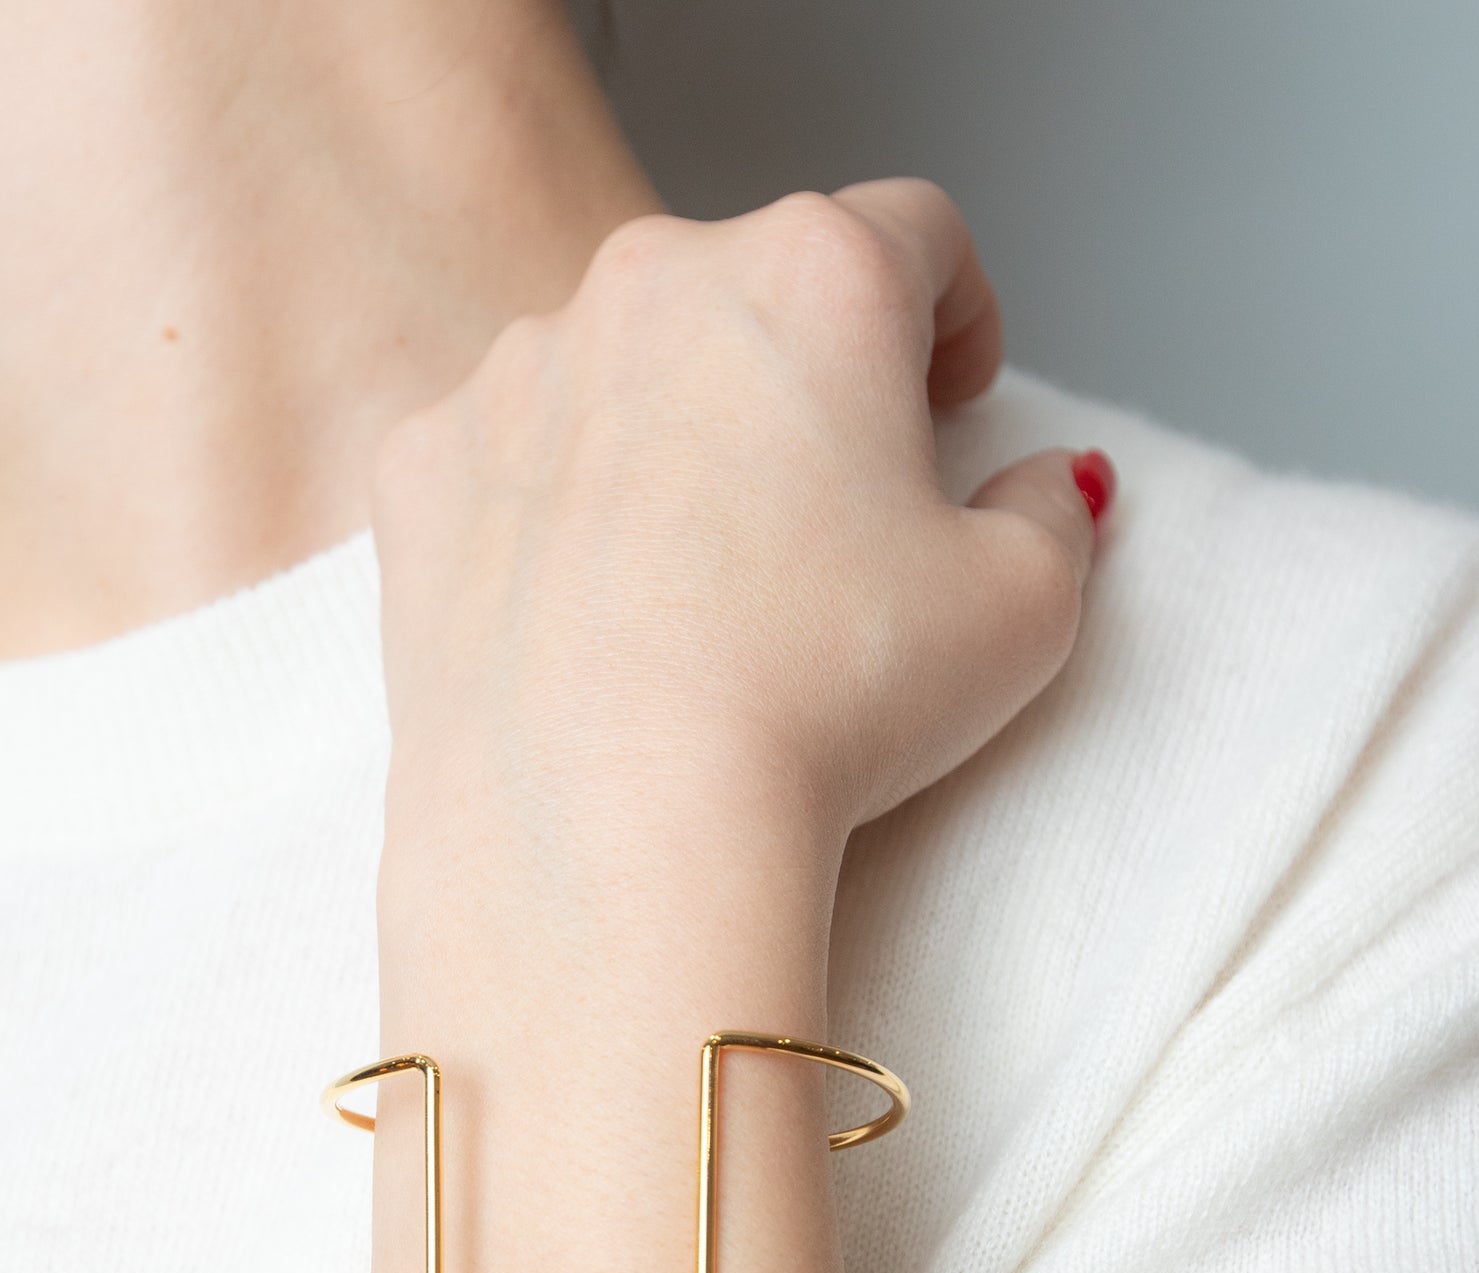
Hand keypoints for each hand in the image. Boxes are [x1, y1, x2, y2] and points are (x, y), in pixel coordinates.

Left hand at [371, 180, 1109, 907]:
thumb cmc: (822, 707)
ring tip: (702, 586)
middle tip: (831, 514)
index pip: (916, 238)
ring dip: (666, 438)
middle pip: (753, 292)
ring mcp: (520, 369)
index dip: (953, 316)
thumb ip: (1055, 514)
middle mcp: (653, 280)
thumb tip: (1050, 485)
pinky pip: (506, 462)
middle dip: (802, 379)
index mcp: (816, 274)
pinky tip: (590, 617)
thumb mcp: (1023, 614)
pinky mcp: (423, 469)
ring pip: (618, 372)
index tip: (951, 397)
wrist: (614, 828)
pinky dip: (549, 515)